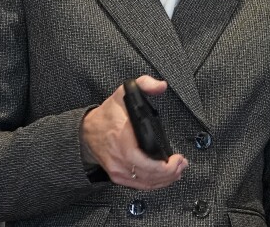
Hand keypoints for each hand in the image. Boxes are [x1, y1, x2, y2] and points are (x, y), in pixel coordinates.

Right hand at [80, 75, 187, 189]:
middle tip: (182, 164)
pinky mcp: (117, 176)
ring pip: (145, 183)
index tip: (178, 158)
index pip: (144, 162)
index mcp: (122, 139)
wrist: (86, 131)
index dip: (164, 166)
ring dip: (165, 180)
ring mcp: (117, 170)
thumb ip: (144, 84)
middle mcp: (119, 158)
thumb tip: (161, 86)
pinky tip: (164, 178)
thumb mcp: (123, 93)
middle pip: (149, 175)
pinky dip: (154, 184)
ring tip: (177, 171)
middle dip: (170, 172)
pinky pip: (138, 185)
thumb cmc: (106, 115)